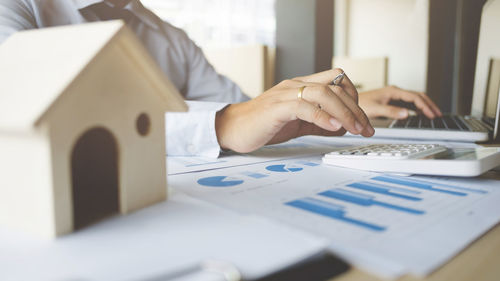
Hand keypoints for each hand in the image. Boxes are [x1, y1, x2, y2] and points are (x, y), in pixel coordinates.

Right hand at [215, 69, 374, 152]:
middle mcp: (296, 86)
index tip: (361, 119)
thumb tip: (341, 127)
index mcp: (301, 87)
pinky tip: (334, 127)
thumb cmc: (262, 124)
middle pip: (335, 86)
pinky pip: (304, 106)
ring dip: (345, 112)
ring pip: (324, 93)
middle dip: (356, 108)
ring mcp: (286, 95)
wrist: (233, 129)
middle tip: (366, 129)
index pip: (336, 79)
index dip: (354, 97)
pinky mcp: (277, 108)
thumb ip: (318, 122)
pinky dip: (322, 116)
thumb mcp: (297, 123)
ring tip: (355, 129)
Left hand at [359, 86, 441, 118]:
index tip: (433, 115)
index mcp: (393, 91)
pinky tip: (420, 114)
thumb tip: (407, 114)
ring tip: (433, 115)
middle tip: (438, 115)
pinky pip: (408, 103)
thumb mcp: (376, 109)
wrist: (349, 101)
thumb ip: (391, 112)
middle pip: (418, 96)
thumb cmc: (360, 104)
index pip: (415, 97)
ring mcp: (394, 95)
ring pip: (414, 99)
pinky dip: (417, 108)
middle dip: (429, 105)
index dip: (426, 106)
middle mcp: (395, 91)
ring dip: (424, 106)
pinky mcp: (391, 100)